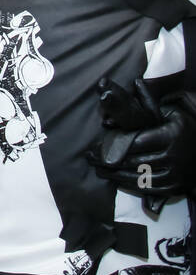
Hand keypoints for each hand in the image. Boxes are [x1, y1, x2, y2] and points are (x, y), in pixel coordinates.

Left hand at [91, 76, 195, 197]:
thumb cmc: (185, 128)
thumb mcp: (173, 113)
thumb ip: (151, 105)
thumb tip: (133, 86)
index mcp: (170, 135)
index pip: (134, 142)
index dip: (113, 146)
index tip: (95, 146)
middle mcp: (173, 156)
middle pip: (132, 161)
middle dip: (107, 161)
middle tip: (91, 158)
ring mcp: (175, 174)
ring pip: (137, 177)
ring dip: (114, 174)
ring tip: (98, 169)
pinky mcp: (175, 188)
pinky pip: (147, 188)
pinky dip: (129, 185)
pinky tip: (116, 179)